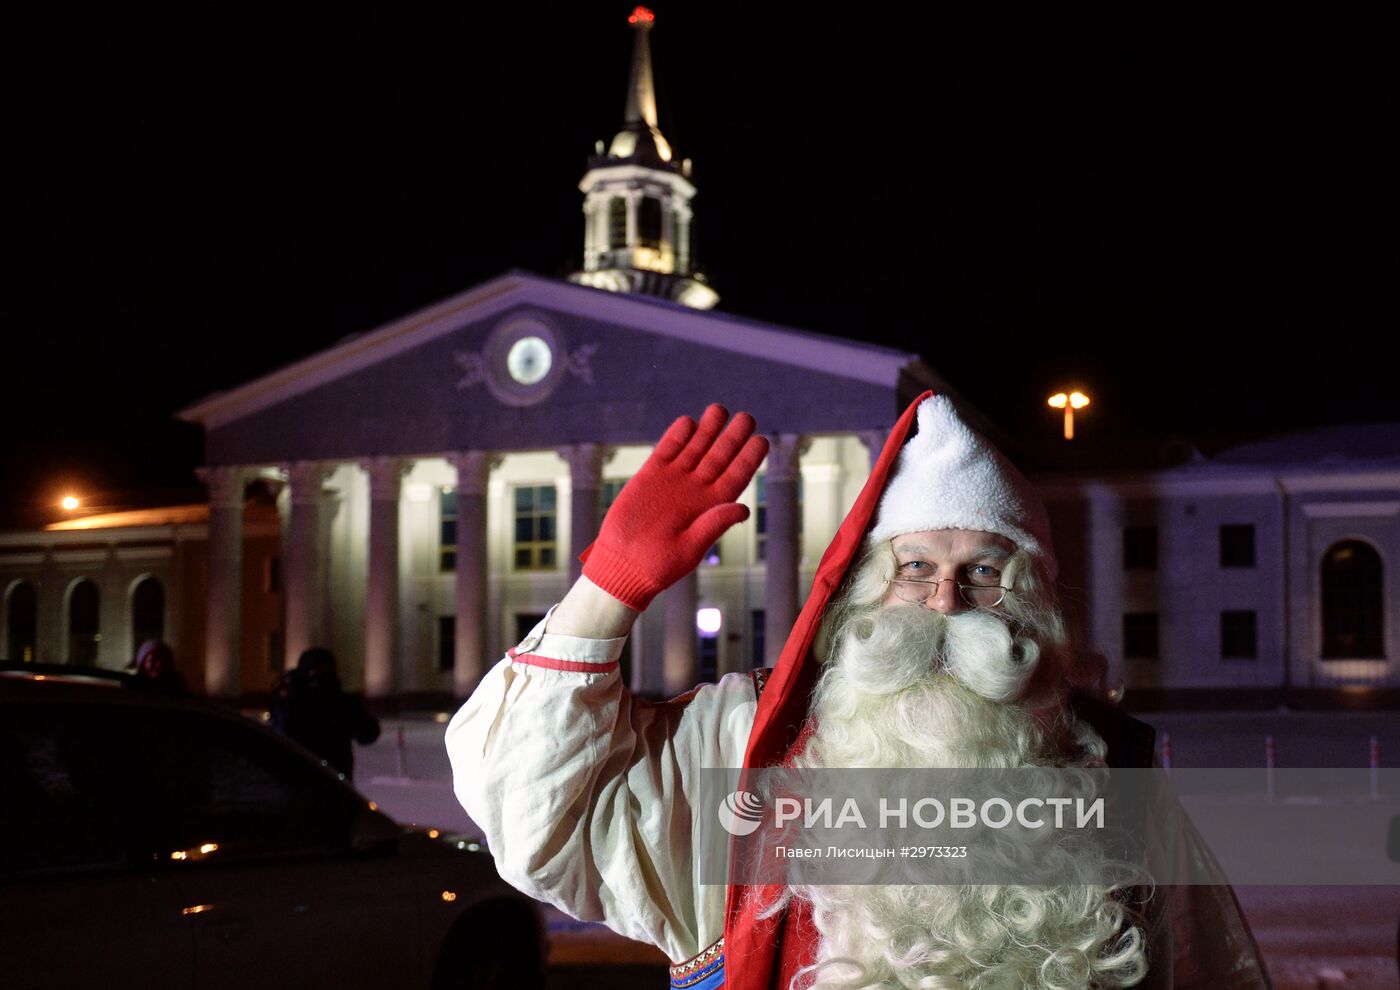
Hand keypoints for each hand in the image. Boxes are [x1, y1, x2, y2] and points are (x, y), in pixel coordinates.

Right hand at [582, 405, 767, 609]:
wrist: (623, 565)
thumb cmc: (659, 566)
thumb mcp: (691, 549)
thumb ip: (713, 526)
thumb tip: (743, 508)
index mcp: (712, 507)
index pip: (737, 477)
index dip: (749, 459)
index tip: (761, 441)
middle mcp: (697, 490)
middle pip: (720, 457)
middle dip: (733, 437)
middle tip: (747, 418)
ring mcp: (674, 480)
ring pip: (696, 448)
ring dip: (708, 429)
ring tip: (719, 410)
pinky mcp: (650, 476)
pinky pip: (666, 450)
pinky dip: (677, 436)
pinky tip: (689, 422)